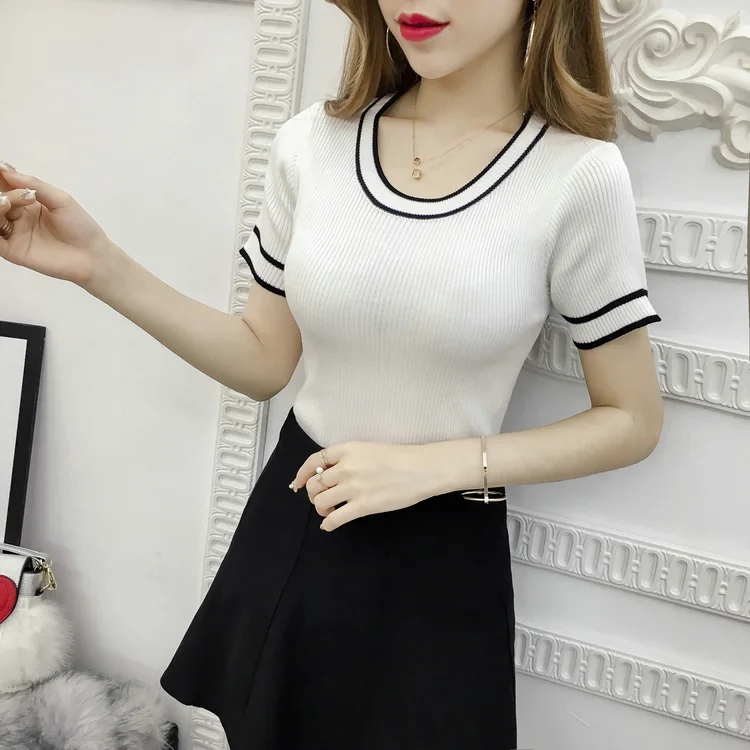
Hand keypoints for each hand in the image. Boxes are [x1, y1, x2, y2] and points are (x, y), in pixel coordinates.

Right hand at [0, 162, 114, 286]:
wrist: (92, 256)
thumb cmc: (81, 227)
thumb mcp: (60, 199)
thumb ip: (34, 184)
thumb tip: (5, 169)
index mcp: (29, 202)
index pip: (6, 186)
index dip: (1, 178)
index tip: (0, 169)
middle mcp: (18, 217)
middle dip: (2, 194)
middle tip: (10, 195)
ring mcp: (14, 234)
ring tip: (6, 202)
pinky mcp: (13, 251)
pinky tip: (0, 216)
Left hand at [291, 441, 440, 531]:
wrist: (422, 468)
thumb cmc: (401, 457)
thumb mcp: (369, 449)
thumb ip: (349, 459)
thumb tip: (331, 473)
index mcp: (347, 449)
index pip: (315, 460)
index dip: (302, 473)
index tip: (298, 483)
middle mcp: (346, 467)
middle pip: (315, 483)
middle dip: (313, 494)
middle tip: (321, 499)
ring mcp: (353, 487)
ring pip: (321, 500)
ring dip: (321, 508)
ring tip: (329, 510)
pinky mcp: (363, 505)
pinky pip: (335, 518)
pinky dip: (328, 523)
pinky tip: (329, 525)